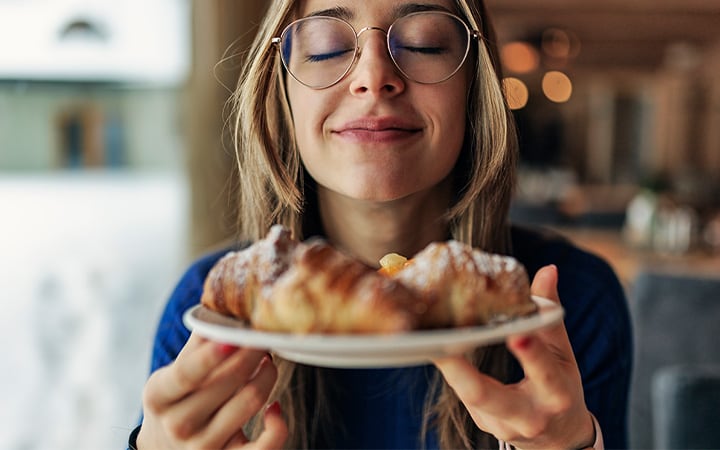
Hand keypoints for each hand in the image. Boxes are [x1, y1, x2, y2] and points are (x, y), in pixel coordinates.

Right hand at [138, 333, 287, 448]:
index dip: (212, 354)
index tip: (236, 336)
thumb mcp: (172, 374)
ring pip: (251, 402)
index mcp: (159, 395)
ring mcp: (203, 447)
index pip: (187, 372)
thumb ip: (197, 343)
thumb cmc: (176, 402)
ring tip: (269, 362)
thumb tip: (222, 306)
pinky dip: (278, 426)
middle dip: (253, 353)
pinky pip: (265, 447)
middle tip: (263, 338)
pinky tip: (275, 408)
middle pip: (229, 382)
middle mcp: (178, 424)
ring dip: (268, 375)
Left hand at [433, 265, 594, 448]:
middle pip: (489, 397)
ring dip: (448, 367)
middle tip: (442, 346)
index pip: (544, 372)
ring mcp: (501, 425)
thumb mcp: (563, 355)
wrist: (559, 439)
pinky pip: (463, 394)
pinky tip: (435, 346)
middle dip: (463, 373)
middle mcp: (528, 416)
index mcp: (556, 394)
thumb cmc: (561, 388)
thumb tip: (548, 270)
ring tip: (427, 337)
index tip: (516, 332)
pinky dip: (451, 369)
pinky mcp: (483, 423)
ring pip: (468, 396)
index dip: (530, 353)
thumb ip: (551, 314)